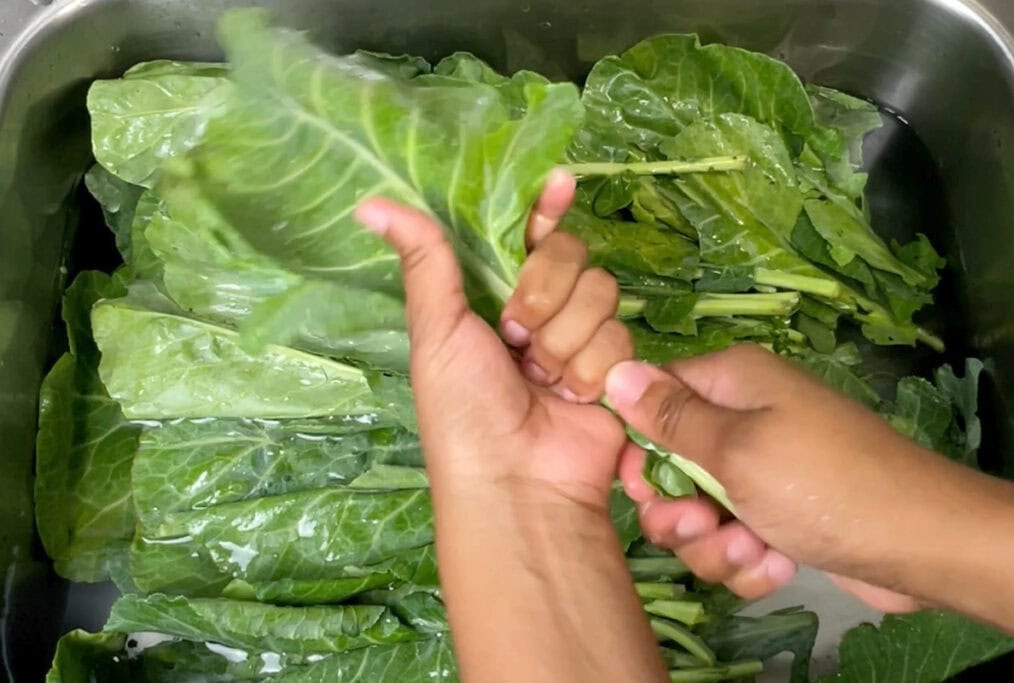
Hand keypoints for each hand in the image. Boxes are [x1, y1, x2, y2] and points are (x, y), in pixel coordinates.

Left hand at [356, 173, 670, 682]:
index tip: (559, 185)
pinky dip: (592, 369)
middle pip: (572, 256)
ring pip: (601, 295)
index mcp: (494, 296)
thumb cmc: (463, 408)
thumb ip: (424, 258)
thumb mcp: (436, 330)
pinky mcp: (614, 370)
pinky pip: (620, 338)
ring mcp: (579, 340)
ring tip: (541, 379)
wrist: (516, 480)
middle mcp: (541, 312)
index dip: (545, 209)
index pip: (529, 234)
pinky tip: (572, 397)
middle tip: (516, 336)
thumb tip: (369, 202)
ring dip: (565, 340)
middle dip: (544, 295)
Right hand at [605, 345, 931, 610]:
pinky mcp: (777, 514)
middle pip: (669, 465)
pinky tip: (777, 565)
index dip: (637, 446)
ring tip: (752, 549)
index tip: (643, 486)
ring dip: (715, 543)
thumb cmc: (819, 483)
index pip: (651, 398)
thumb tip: (615, 369)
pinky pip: (733, 537)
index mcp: (730, 382)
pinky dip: (748, 558)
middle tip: (702, 524)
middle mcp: (742, 418)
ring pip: (698, 512)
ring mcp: (761, 469)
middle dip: (678, 509)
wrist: (917, 544)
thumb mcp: (735, 448)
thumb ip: (669, 417)